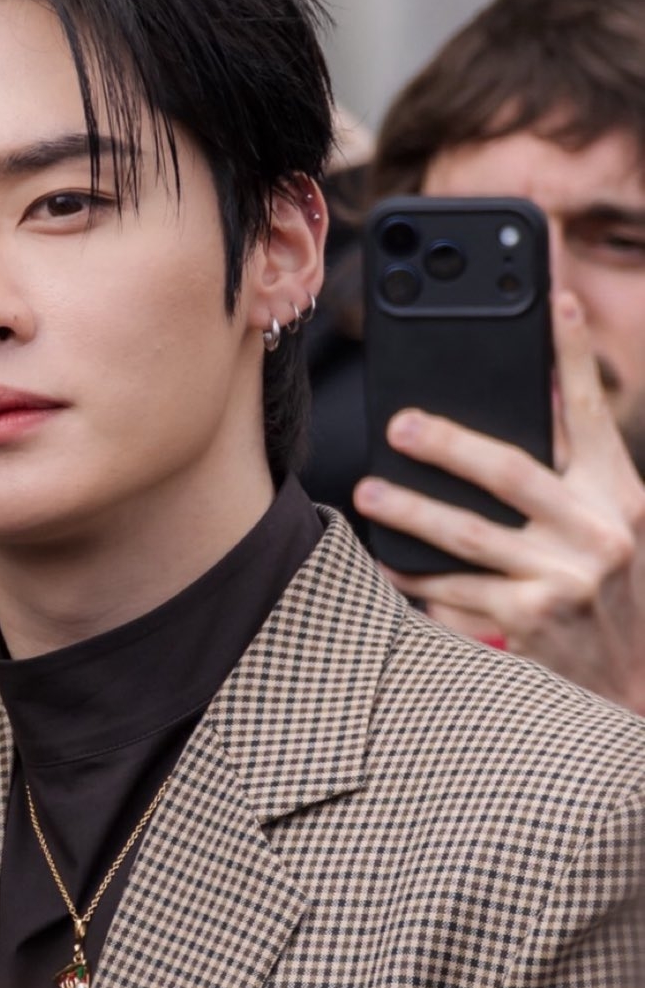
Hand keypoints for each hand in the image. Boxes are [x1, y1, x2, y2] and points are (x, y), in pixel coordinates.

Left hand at [354, 292, 644, 712]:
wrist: (637, 687)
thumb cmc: (617, 592)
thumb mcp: (618, 524)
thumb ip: (578, 471)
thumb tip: (538, 398)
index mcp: (623, 495)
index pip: (594, 413)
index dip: (574, 355)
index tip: (553, 300)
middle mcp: (601, 531)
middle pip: (510, 471)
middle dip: (448, 444)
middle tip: (399, 427)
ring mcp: (566, 579)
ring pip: (468, 535)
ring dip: (410, 512)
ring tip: (369, 494)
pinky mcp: (532, 623)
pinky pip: (458, 591)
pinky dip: (420, 576)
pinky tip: (388, 562)